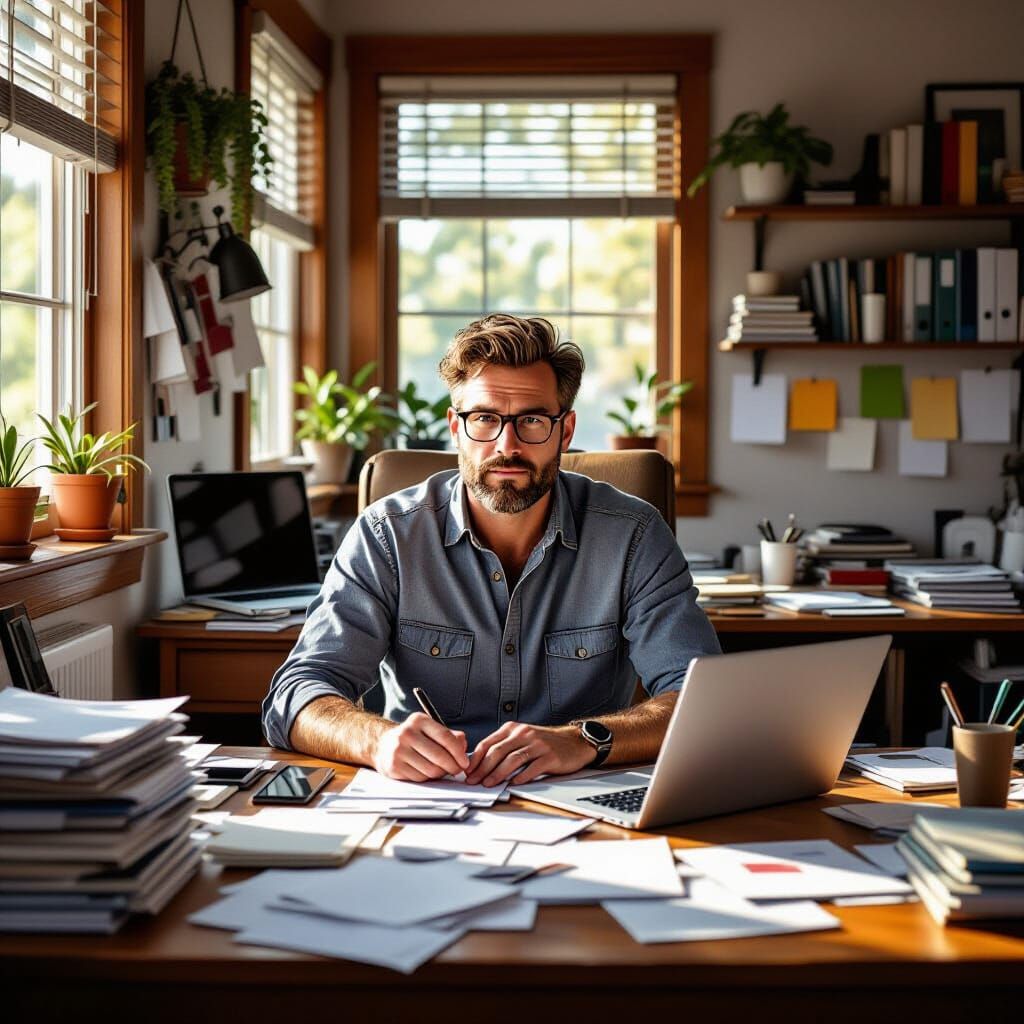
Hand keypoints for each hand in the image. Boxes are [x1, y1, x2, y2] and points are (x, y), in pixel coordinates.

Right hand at [373, 713, 468, 781]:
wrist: (383, 745)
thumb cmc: (413, 738)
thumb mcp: (429, 730)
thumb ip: (450, 735)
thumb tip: (463, 745)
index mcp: (419, 720)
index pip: (445, 737)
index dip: (458, 752)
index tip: (465, 761)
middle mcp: (407, 733)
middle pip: (439, 755)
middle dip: (453, 766)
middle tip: (457, 769)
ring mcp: (399, 750)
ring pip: (431, 769)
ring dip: (441, 773)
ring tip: (443, 770)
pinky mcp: (394, 766)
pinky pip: (420, 778)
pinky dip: (428, 778)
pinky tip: (428, 772)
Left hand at [464, 722, 593, 786]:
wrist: (574, 741)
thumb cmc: (545, 743)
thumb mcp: (522, 738)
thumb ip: (504, 746)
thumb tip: (480, 763)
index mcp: (513, 729)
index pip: (488, 743)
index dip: (475, 758)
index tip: (467, 772)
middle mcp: (524, 734)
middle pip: (498, 752)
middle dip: (482, 768)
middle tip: (474, 781)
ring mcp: (537, 744)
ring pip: (512, 759)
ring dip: (498, 774)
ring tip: (489, 784)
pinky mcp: (550, 756)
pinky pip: (532, 767)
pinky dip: (521, 776)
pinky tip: (513, 784)